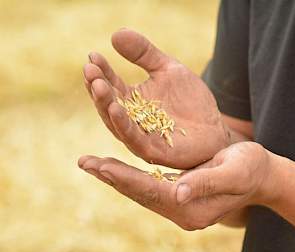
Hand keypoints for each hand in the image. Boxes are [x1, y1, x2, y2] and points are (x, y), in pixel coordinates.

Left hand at [78, 142, 271, 229]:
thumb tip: (179, 193)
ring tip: (93, 163)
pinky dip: (130, 176)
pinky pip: (147, 186)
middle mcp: (180, 210)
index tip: (100, 165)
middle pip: (139, 193)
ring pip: (139, 190)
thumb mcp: (234, 172)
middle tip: (85, 162)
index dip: (125, 178)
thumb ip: (207, 184)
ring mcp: (178, 206)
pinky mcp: (177, 197)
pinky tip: (116, 167)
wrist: (258, 176)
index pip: (151, 191)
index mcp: (192, 207)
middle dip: (111, 177)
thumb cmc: (250, 169)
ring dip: (116, 176)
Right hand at [83, 28, 229, 168]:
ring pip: (116, 123)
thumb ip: (144, 54)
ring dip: (105, 105)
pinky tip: (115, 108)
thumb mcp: (168, 69)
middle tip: (90, 69)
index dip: (102, 71)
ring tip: (98, 85)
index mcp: (133, 102)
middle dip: (98, 88)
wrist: (215, 127)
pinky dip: (123, 125)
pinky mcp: (153, 151)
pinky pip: (134, 140)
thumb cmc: (191, 100)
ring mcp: (140, 137)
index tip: (93, 55)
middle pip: (108, 105)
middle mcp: (132, 121)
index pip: (112, 86)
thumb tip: (115, 34)